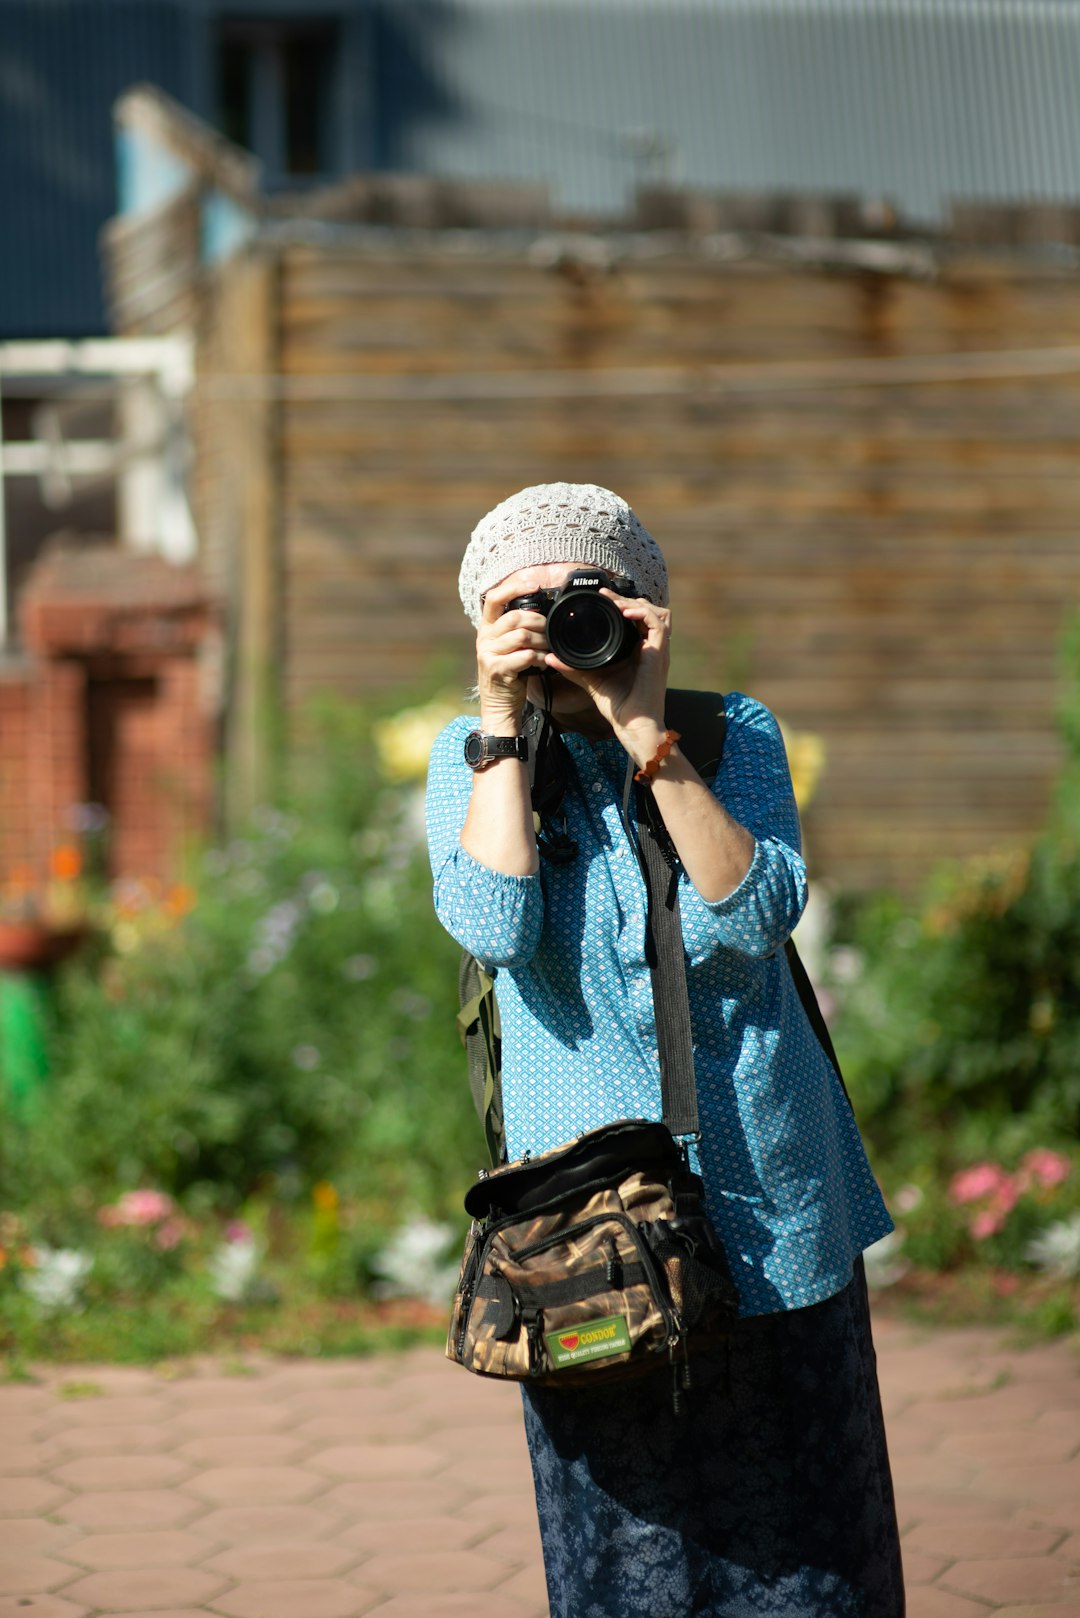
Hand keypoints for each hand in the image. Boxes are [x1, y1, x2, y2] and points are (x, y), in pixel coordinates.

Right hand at [475, 577, 550, 731]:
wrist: (499, 705)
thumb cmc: (511, 674)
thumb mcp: (509, 647)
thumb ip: (518, 629)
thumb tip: (543, 610)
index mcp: (487, 628)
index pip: (494, 598)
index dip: (514, 587)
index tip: (534, 584)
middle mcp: (484, 638)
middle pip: (514, 617)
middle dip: (538, 621)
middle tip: (551, 630)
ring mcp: (488, 654)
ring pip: (521, 636)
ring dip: (542, 641)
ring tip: (549, 649)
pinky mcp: (496, 669)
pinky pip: (525, 656)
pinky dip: (540, 658)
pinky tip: (545, 663)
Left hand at [546, 592, 671, 767]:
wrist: (633, 725)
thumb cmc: (618, 707)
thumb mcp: (591, 680)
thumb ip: (574, 668)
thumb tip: (551, 658)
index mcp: (640, 651)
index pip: (638, 619)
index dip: (624, 605)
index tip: (603, 598)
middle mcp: (652, 648)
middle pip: (650, 611)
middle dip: (629, 599)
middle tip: (607, 595)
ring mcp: (658, 651)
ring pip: (659, 613)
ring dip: (637, 603)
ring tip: (617, 603)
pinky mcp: (659, 655)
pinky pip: (658, 624)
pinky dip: (643, 613)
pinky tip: (625, 612)